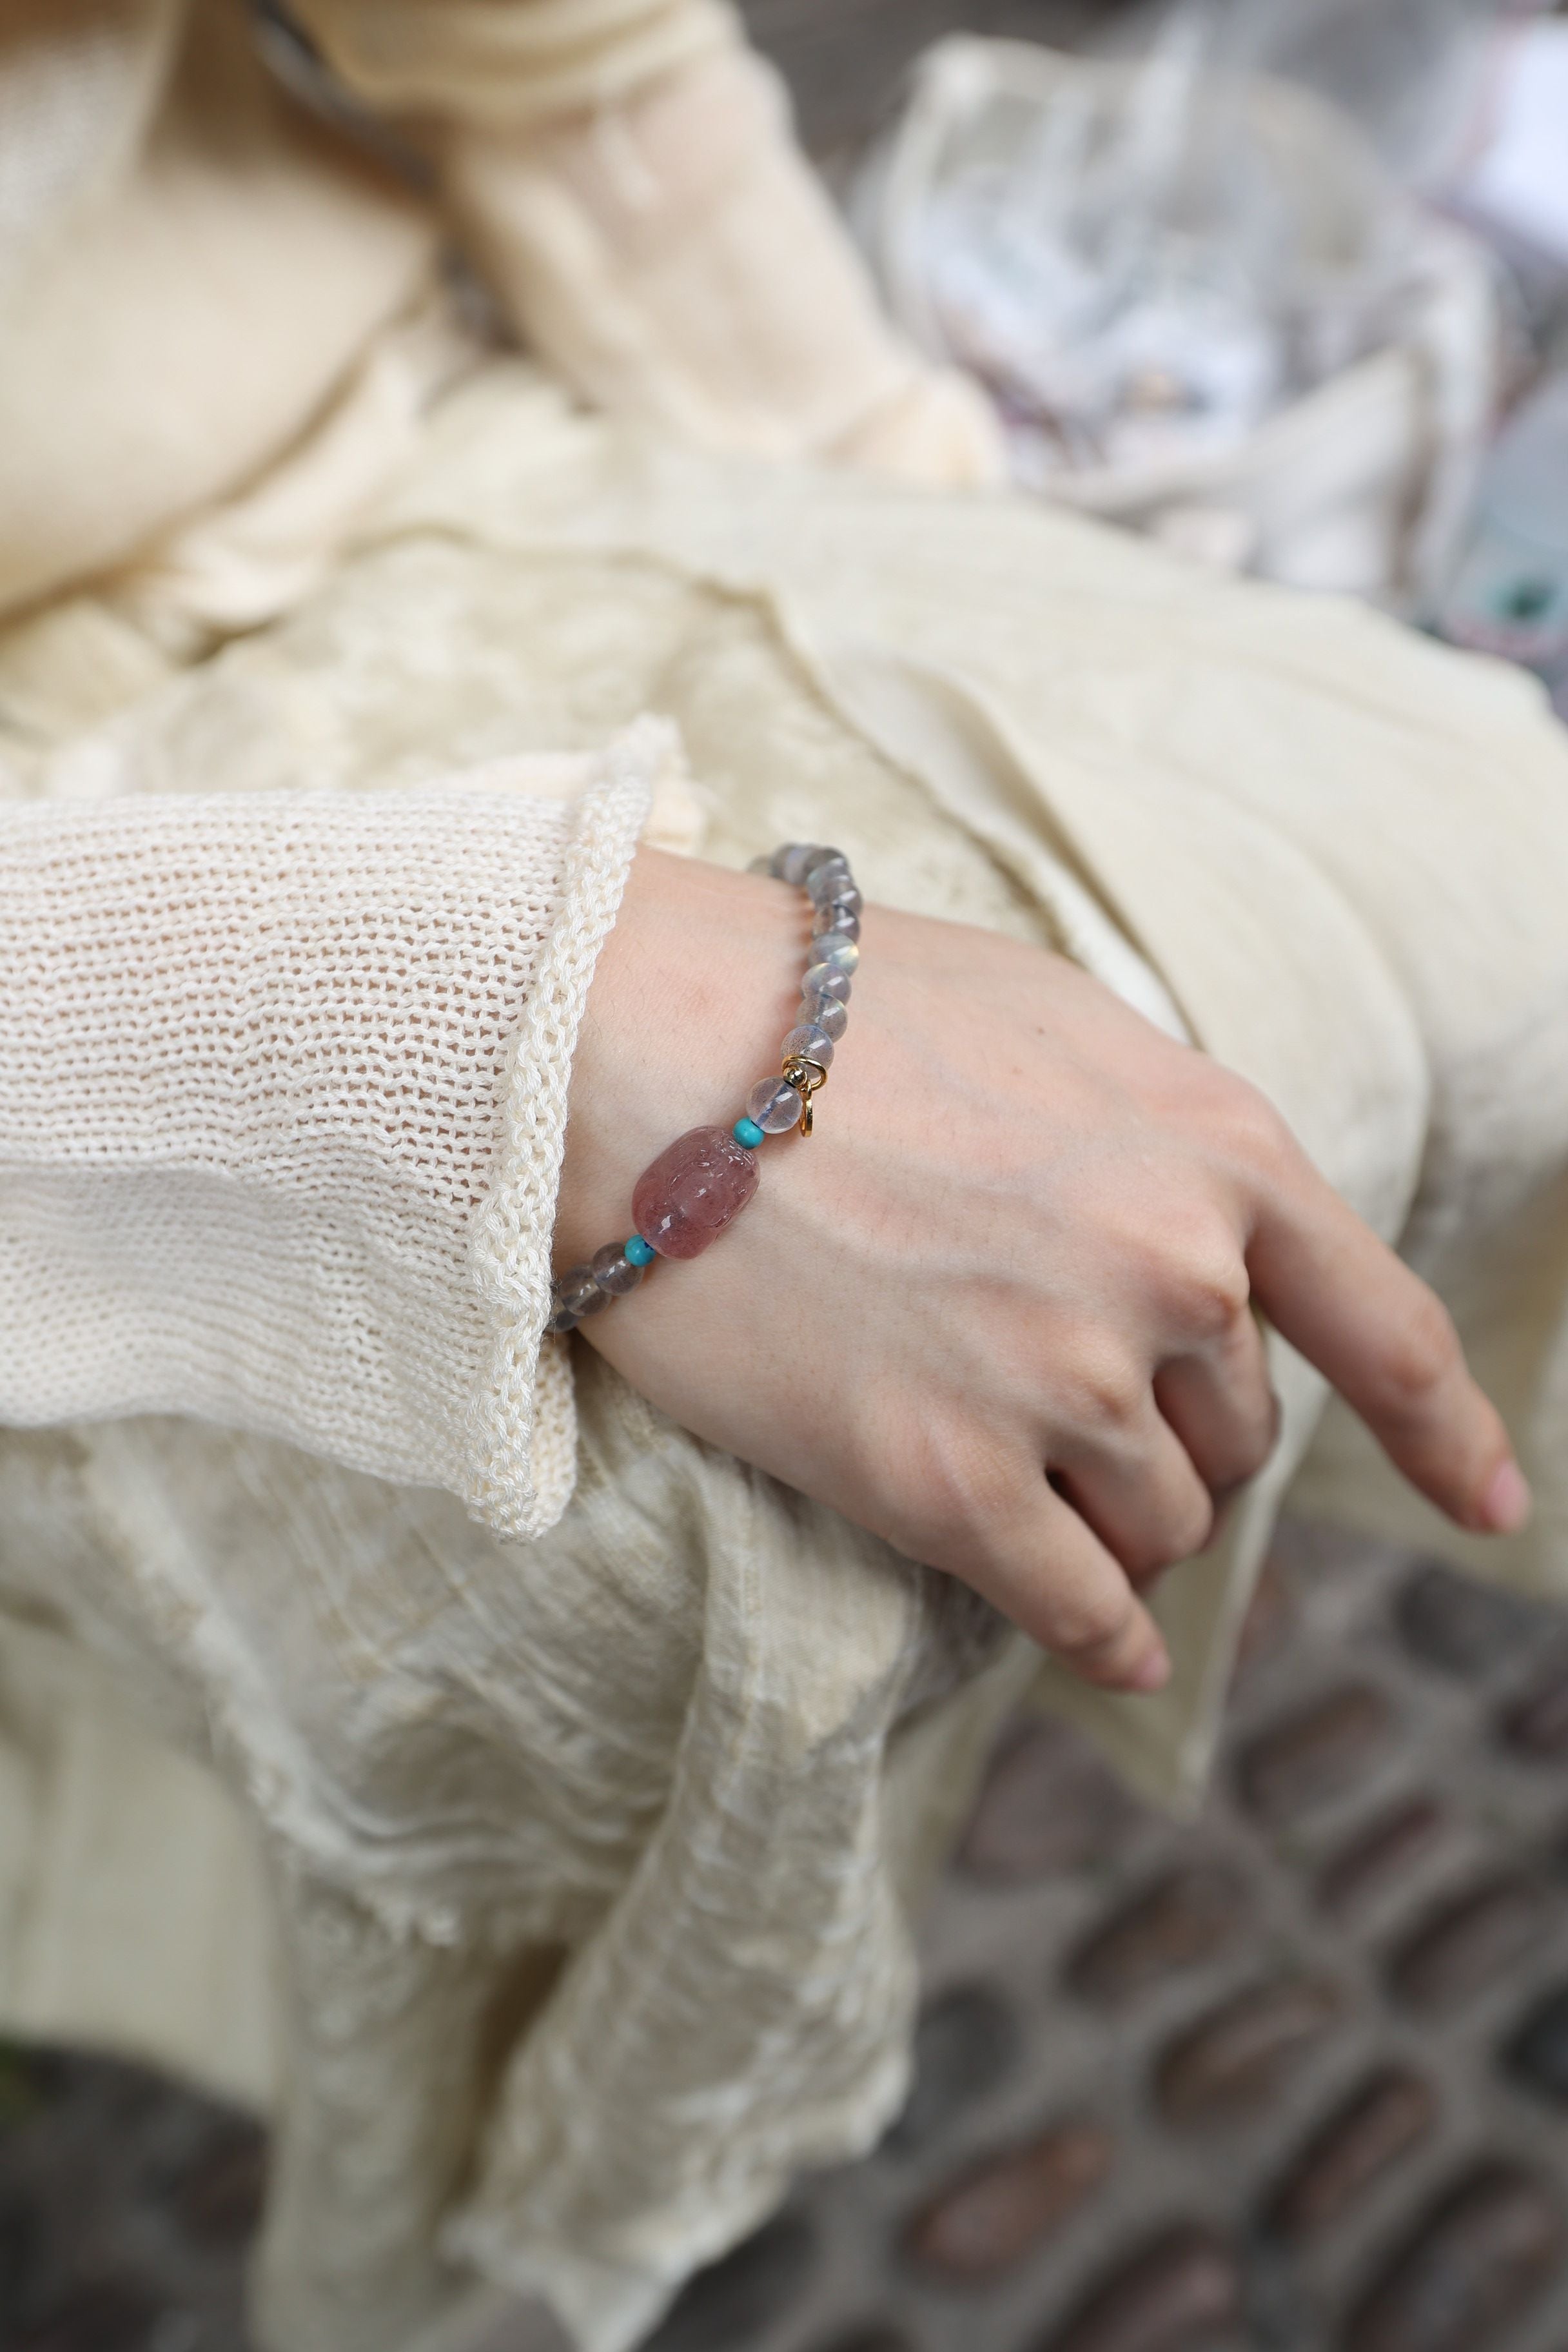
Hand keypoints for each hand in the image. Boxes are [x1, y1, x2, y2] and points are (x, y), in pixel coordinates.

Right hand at [555, 851, 1528, 1694]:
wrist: (637, 1043)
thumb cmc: (828, 1011)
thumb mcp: (1056, 1023)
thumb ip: (1162, 1134)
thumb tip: (1209, 1233)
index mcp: (1215, 1149)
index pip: (1385, 1327)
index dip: (1446, 1434)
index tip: (1491, 1509)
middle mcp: (1167, 1273)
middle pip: (1239, 1438)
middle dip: (1180, 1437)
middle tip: (1067, 1401)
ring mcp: (1057, 1381)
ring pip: (1161, 1530)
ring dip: (1116, 1525)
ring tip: (1019, 1471)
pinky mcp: (941, 1479)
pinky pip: (1072, 1608)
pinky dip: (1097, 1639)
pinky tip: (1099, 1650)